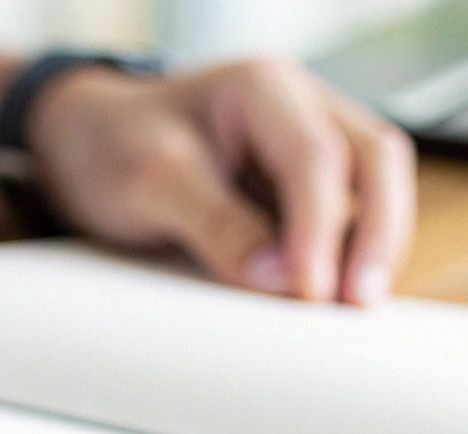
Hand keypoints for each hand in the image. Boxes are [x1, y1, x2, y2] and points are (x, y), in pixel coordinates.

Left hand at [27, 56, 415, 304]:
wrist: (89, 145)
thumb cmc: (114, 147)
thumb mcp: (149, 182)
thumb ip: (215, 224)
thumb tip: (280, 279)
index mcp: (261, 87)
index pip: (313, 156)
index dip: (318, 227)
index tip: (308, 290)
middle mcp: (301, 107)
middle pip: (375, 160)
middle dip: (378, 233)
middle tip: (360, 303)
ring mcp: (311, 144)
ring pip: (374, 189)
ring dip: (372, 248)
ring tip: (351, 312)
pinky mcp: (304, 188)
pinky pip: (350, 218)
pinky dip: (349, 258)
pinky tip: (335, 300)